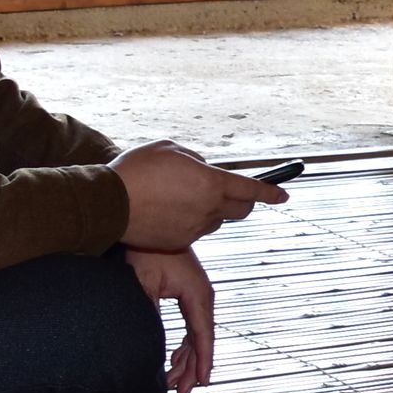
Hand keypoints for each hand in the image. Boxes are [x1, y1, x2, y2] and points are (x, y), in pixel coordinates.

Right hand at [116, 143, 286, 251]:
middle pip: (240, 210)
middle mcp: (208, 209)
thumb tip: (205, 171)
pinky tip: (166, 209)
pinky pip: (194, 230)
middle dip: (243, 200)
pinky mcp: (180, 243)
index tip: (283, 195)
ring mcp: (194, 229)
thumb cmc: (137, 170)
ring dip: (209, 208)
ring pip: (215, 220)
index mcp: (210, 183)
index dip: (270, 192)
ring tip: (180, 195)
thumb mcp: (171, 150)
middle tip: (233, 192)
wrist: (108, 204)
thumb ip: (196, 160)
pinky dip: (189, 220)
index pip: (251, 189)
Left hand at [130, 247, 215, 392]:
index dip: (201, 362)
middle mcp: (203, 296)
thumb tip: (151, 342)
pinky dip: (185, 344)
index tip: (199, 382)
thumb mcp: (144, 284)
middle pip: (201, 340)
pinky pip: (192, 326)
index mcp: (198, 295)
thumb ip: (151, 314)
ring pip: (196, 335)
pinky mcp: (190, 294)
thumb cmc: (146, 250)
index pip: (202, 336)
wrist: (145, 224)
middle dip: (191, 367)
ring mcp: (198, 295)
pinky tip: (175, 358)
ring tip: (174, 381)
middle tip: (180, 391)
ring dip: (187, 358)